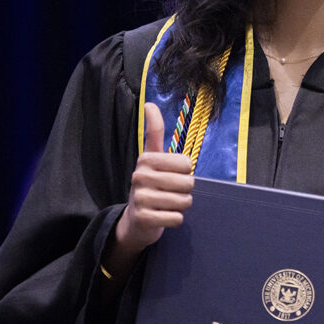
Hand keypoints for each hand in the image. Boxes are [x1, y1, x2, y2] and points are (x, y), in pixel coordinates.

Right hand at [114, 103, 194, 251]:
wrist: (135, 220)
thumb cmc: (150, 185)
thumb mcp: (152, 158)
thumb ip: (153, 132)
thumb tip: (149, 103)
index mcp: (146, 159)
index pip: (187, 163)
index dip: (186, 172)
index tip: (172, 174)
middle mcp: (140, 176)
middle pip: (188, 183)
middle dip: (185, 191)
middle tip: (170, 193)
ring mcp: (140, 198)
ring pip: (184, 201)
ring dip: (181, 206)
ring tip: (167, 205)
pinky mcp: (143, 218)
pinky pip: (176, 218)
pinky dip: (175, 220)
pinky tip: (163, 217)